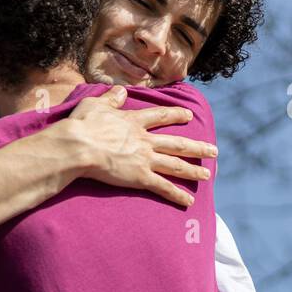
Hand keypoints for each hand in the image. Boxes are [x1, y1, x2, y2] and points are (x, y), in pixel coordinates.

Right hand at [50, 86, 215, 206]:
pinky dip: (177, 194)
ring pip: (175, 164)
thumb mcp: (95, 104)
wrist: (79, 146)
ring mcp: (144, 159)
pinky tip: (189, 201)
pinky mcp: (139, 177)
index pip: (160, 117)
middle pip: (176, 143)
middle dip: (196, 147)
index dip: (176, 115)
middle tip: (213, 150)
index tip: (188, 115)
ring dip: (193, 169)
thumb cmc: (82, 125)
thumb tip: (121, 91)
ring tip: (207, 174)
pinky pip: (163, 187)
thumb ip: (111, 98)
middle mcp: (144, 140)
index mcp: (134, 122)